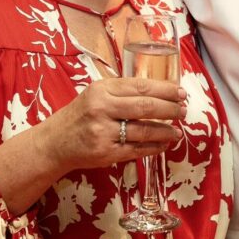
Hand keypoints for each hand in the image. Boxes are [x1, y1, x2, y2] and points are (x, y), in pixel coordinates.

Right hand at [37, 77, 186, 171]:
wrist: (55, 142)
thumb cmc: (80, 115)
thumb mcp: (96, 94)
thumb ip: (122, 91)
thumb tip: (160, 91)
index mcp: (102, 89)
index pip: (141, 86)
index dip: (165, 89)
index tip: (180, 92)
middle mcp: (102, 108)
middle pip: (145, 107)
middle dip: (170, 109)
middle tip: (183, 111)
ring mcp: (104, 132)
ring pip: (144, 131)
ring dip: (165, 131)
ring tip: (177, 131)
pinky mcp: (106, 152)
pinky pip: (137, 150)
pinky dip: (154, 148)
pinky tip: (164, 144)